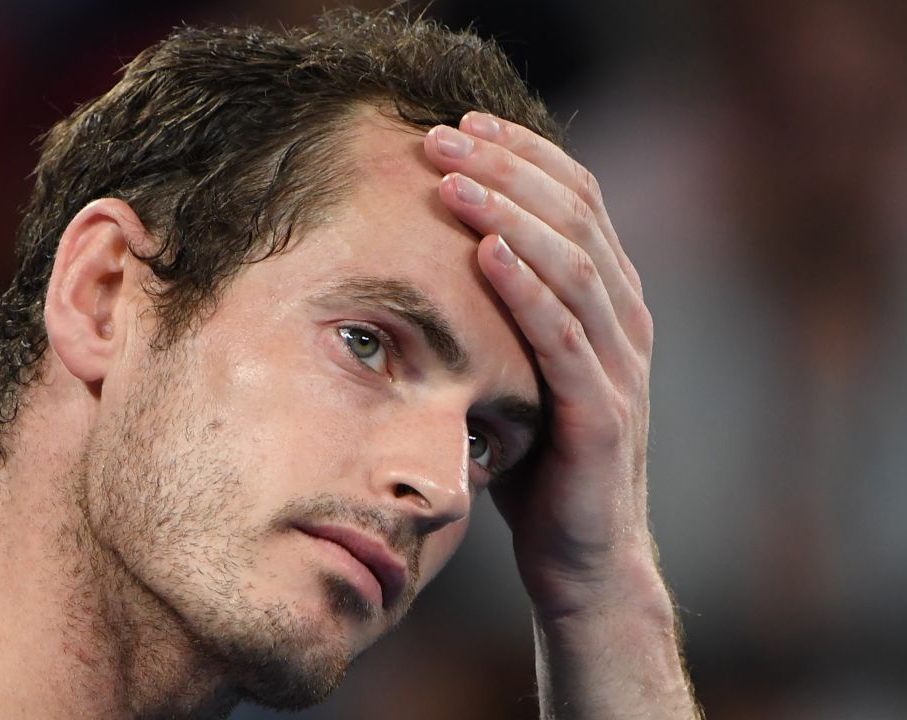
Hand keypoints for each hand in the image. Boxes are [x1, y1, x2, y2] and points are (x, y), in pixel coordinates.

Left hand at [423, 112, 656, 615]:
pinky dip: (526, 290)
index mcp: (609, 304)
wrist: (583, 560)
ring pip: (575, 267)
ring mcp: (621, 368)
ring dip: (511, 214)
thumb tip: (434, 257)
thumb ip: (504, 316)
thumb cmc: (542, 463)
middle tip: (442, 136)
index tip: (466, 124)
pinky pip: (565, 339)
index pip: (579, 202)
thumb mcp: (521, 371)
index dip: (526, 155)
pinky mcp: (603, 415)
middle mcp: (625, 323)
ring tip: (453, 179)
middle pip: (576, 218)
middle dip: (508, 168)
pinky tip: (486, 252)